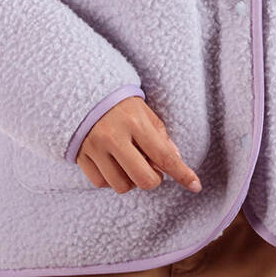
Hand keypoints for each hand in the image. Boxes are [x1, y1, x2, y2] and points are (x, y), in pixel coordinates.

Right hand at [74, 96, 201, 193]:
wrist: (80, 90)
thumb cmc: (119, 103)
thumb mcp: (144, 111)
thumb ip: (160, 134)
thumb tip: (174, 159)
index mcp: (135, 122)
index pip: (164, 156)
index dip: (182, 174)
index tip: (195, 186)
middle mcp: (114, 137)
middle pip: (144, 179)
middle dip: (153, 179)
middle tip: (152, 168)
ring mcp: (95, 148)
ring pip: (121, 186)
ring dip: (131, 180)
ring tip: (129, 163)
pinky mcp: (80, 155)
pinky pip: (100, 183)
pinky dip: (110, 179)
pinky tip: (112, 164)